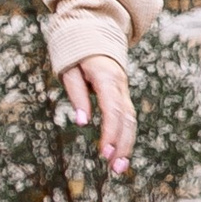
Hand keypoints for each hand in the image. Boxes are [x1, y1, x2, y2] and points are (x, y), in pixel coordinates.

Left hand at [60, 54, 134, 176]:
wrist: (94, 34)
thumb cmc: (77, 53)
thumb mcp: (69, 70)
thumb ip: (77, 95)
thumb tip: (82, 122)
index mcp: (107, 78)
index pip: (113, 110)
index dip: (110, 132)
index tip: (105, 152)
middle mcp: (120, 86)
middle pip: (126, 119)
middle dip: (122, 144)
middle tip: (115, 168)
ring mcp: (124, 91)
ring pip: (131, 121)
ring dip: (127, 145)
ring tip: (118, 168)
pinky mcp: (122, 97)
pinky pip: (127, 118)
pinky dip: (125, 137)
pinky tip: (120, 155)